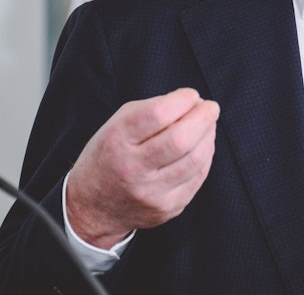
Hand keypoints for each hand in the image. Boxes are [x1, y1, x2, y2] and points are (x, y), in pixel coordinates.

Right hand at [65, 88, 219, 248]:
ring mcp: (151, 192)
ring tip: (208, 125)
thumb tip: (192, 102)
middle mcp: (132, 169)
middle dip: (204, 117)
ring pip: (196, 159)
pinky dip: (205, 156)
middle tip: (211, 107)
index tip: (191, 95)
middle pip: (181, 139)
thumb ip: (151, 109)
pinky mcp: (168, 207)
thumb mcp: (115, 126)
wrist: (93, 208)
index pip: (158, 115)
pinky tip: (202, 146)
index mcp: (116, 141)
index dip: (182, 100)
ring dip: (209, 136)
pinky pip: (198, 177)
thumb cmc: (108, 157)